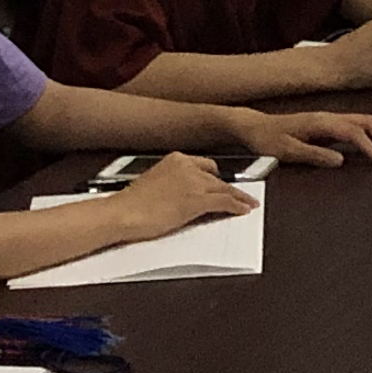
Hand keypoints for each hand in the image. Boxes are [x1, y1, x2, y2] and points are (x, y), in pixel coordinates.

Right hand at [105, 153, 257, 238]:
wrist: (123, 213)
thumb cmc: (130, 204)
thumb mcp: (154, 184)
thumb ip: (172, 183)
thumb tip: (182, 195)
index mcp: (175, 159)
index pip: (204, 166)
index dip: (215, 177)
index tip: (222, 183)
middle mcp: (187, 166)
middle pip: (216, 177)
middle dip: (228, 188)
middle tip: (241, 195)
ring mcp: (194, 182)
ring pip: (225, 188)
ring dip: (239, 197)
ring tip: (248, 203)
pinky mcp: (197, 200)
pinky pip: (224, 201)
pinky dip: (237, 206)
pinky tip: (243, 210)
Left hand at [233, 107, 371, 166]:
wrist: (254, 127)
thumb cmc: (268, 139)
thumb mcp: (288, 151)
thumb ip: (314, 155)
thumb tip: (340, 160)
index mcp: (321, 122)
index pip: (354, 133)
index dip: (370, 147)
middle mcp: (327, 117)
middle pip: (366, 122)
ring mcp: (328, 119)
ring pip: (363, 121)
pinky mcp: (326, 124)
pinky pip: (355, 125)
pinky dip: (370, 134)